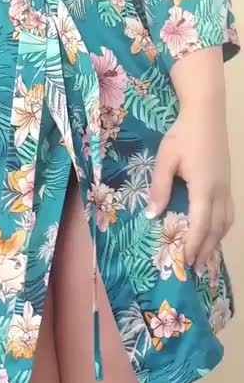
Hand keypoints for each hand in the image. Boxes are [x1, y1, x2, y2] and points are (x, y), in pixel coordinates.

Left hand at [147, 106, 233, 273]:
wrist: (206, 114)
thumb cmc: (182, 135)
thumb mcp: (165, 160)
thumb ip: (159, 188)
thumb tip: (153, 215)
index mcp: (203, 188)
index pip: (200, 225)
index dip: (193, 246)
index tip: (185, 262)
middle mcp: (219, 191)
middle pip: (216, 229)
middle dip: (206, 250)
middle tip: (194, 268)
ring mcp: (226, 186)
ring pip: (226, 221)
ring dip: (216, 241)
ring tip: (205, 256)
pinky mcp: (227, 181)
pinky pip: (229, 211)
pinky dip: (222, 227)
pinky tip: (215, 231)